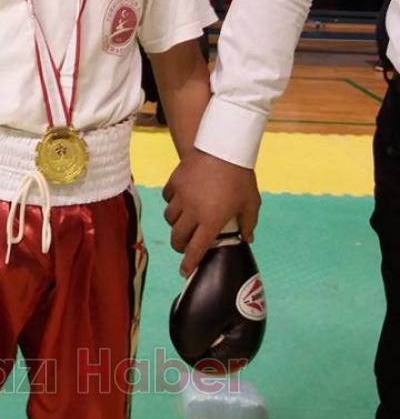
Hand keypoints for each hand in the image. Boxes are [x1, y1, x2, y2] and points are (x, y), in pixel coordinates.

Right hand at [162, 148, 260, 277]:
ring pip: (169, 218)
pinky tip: (179, 201)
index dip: (189, 263)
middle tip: (185, 246)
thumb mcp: (251, 202)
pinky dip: (172, 203)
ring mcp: (181, 196)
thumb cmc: (240, 177)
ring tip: (183, 222)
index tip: (185, 271)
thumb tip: (247, 239)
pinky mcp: (174, 182)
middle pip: (177, 237)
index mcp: (211, 220)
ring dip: (175, 224)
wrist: (224, 147)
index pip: (196, 249)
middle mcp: (192, 212)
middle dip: (180, 245)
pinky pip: (168, 198)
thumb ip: (248, 223)